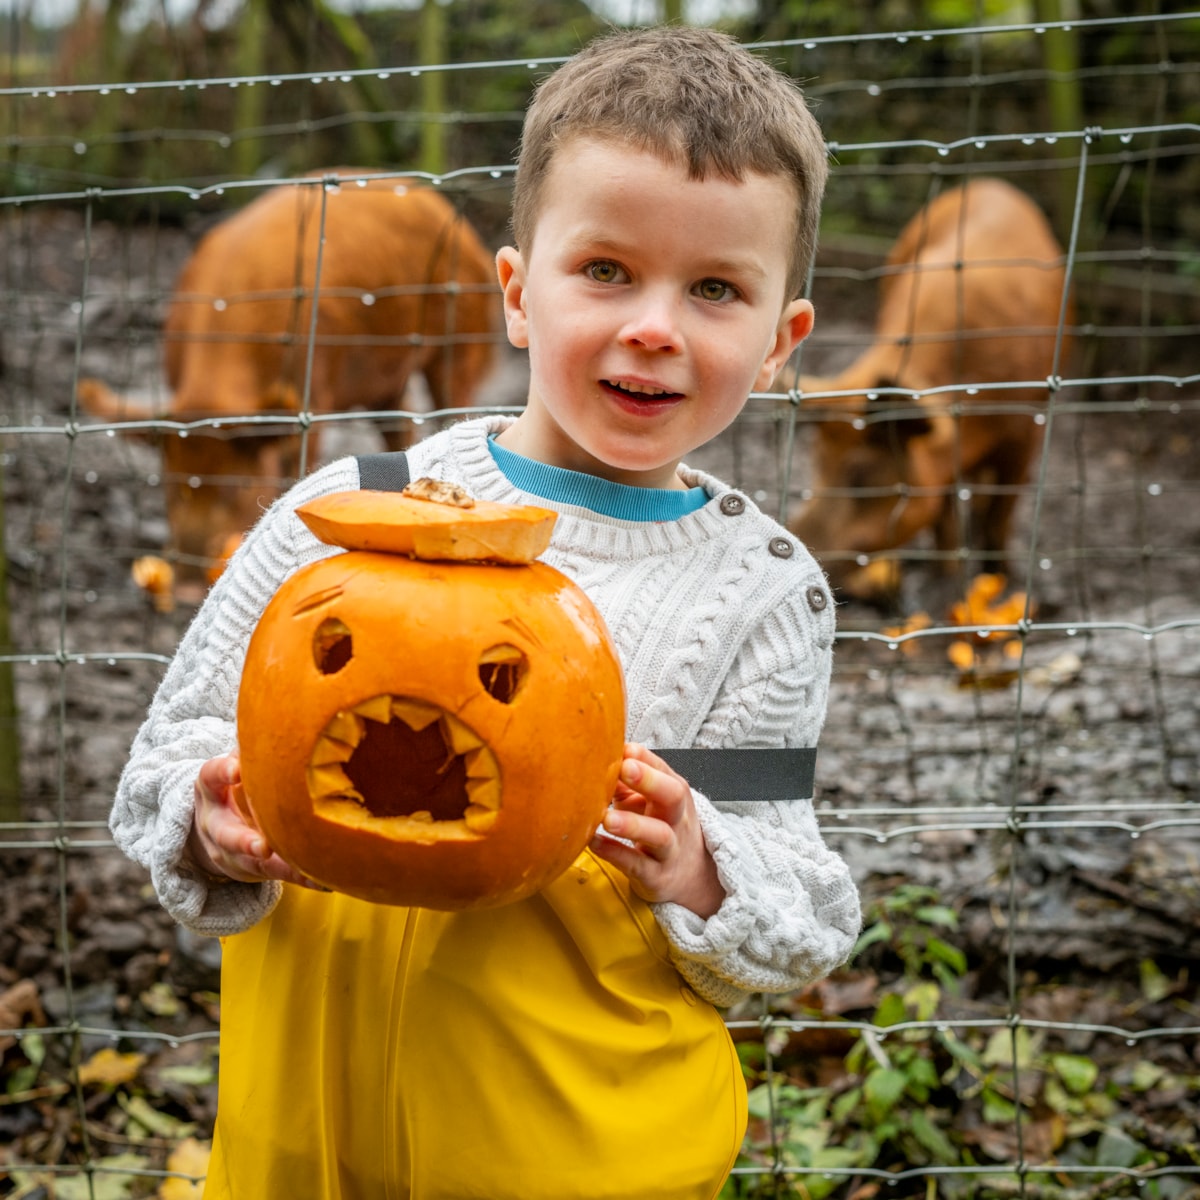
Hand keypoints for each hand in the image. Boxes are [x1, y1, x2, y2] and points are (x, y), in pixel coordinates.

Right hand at [188, 754, 318, 888]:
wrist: (208, 828)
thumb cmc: (230, 782)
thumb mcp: (229, 763)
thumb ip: (248, 744)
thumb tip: (282, 705)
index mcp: (210, 789)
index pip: (210, 777)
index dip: (222, 772)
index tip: (237, 769)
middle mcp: (216, 824)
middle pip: (227, 835)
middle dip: (244, 842)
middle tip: (262, 847)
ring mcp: (233, 851)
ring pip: (255, 863)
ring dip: (283, 867)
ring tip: (308, 872)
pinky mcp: (255, 869)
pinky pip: (281, 875)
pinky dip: (305, 877)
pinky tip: (329, 880)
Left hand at [589, 743, 724, 917]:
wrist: (692, 877)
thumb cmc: (661, 827)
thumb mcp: (649, 801)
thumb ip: (625, 782)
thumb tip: (596, 758)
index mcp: (674, 793)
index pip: (663, 769)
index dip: (644, 759)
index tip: (624, 748)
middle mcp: (677, 818)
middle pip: (673, 795)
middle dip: (650, 780)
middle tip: (625, 769)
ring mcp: (670, 850)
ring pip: (660, 835)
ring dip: (633, 824)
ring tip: (606, 818)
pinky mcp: (657, 877)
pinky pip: (638, 865)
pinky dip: (615, 853)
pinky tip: (593, 843)